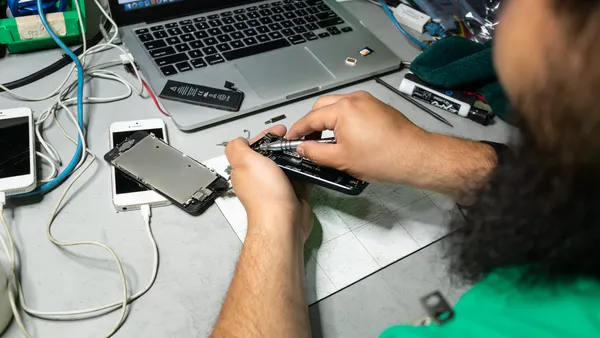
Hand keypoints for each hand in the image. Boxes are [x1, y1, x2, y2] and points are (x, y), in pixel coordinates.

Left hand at [225, 126, 312, 241]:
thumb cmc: (265, 196)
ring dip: (295, 156)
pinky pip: (300, 178)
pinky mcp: (293, 194)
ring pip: (287, 165)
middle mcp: (260, 179)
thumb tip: (239, 140)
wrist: (284, 221)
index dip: (266, 136)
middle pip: (272, 155)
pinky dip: (306, 170)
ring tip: (304, 149)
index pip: (254, 147)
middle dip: (283, 145)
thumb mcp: (245, 161)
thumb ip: (237, 147)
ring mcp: (277, 187)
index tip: (279, 131)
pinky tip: (310, 164)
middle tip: (294, 140)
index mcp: (246, 170)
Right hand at [287, 91, 430, 183]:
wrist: (415, 157)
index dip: (298, 131)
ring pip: (337, 107)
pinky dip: (344, 120)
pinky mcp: (377, 107)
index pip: (310, 118)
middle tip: (309, 142)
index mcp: (343, 109)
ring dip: (328, 121)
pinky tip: (346, 138)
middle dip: (312, 124)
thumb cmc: (386, 157)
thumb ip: (316, 152)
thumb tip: (303, 148)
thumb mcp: (342, 160)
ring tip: (329, 143)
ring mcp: (368, 101)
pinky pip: (353, 109)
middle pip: (322, 107)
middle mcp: (355, 99)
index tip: (291, 140)